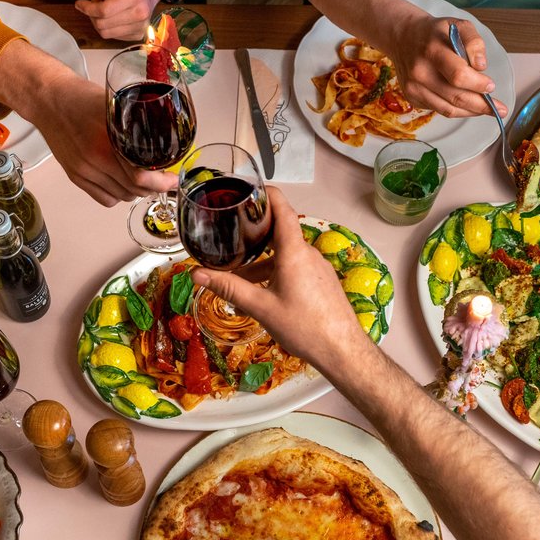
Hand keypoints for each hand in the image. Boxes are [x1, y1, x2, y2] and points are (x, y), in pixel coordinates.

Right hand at [32, 68, 176, 205]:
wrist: (48, 99)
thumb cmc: (81, 97)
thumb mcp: (115, 105)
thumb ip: (136, 124)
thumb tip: (163, 140)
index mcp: (107, 141)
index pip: (140, 177)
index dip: (162, 182)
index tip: (173, 178)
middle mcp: (95, 160)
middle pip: (133, 190)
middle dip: (153, 186)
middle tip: (160, 177)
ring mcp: (84, 171)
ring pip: (121, 197)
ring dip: (135, 191)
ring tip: (139, 176)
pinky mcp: (75, 177)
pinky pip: (104, 199)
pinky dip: (118, 195)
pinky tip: (120, 181)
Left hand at [75, 0, 163, 40]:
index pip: (104, 10)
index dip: (88, 8)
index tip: (80, 3)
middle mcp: (140, 13)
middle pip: (102, 24)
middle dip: (92, 14)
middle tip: (96, 2)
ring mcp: (140, 27)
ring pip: (105, 33)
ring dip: (98, 22)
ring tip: (104, 9)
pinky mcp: (138, 35)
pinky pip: (113, 37)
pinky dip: (107, 27)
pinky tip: (111, 16)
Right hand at [191, 188, 371, 369]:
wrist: (343, 350)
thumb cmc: (304, 327)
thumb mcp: (261, 307)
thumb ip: (229, 288)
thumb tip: (197, 274)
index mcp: (294, 251)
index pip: (281, 207)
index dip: (264, 193)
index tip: (245, 190)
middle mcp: (309, 253)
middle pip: (280, 230)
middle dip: (255, 230)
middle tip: (230, 231)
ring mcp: (318, 267)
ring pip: (287, 253)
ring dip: (264, 259)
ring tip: (240, 273)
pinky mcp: (323, 281)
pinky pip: (297, 267)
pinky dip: (278, 271)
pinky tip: (264, 290)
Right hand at [384, 14, 505, 117]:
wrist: (403, 37)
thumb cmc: (434, 32)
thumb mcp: (457, 25)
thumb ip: (474, 42)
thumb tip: (481, 66)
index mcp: (432, 50)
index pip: (458, 75)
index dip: (478, 84)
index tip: (491, 86)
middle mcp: (420, 72)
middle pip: (455, 97)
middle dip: (480, 105)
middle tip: (499, 109)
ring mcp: (414, 88)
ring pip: (448, 109)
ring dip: (471, 112)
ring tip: (486, 110)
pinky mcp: (412, 97)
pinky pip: (440, 110)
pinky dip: (457, 110)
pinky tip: (468, 105)